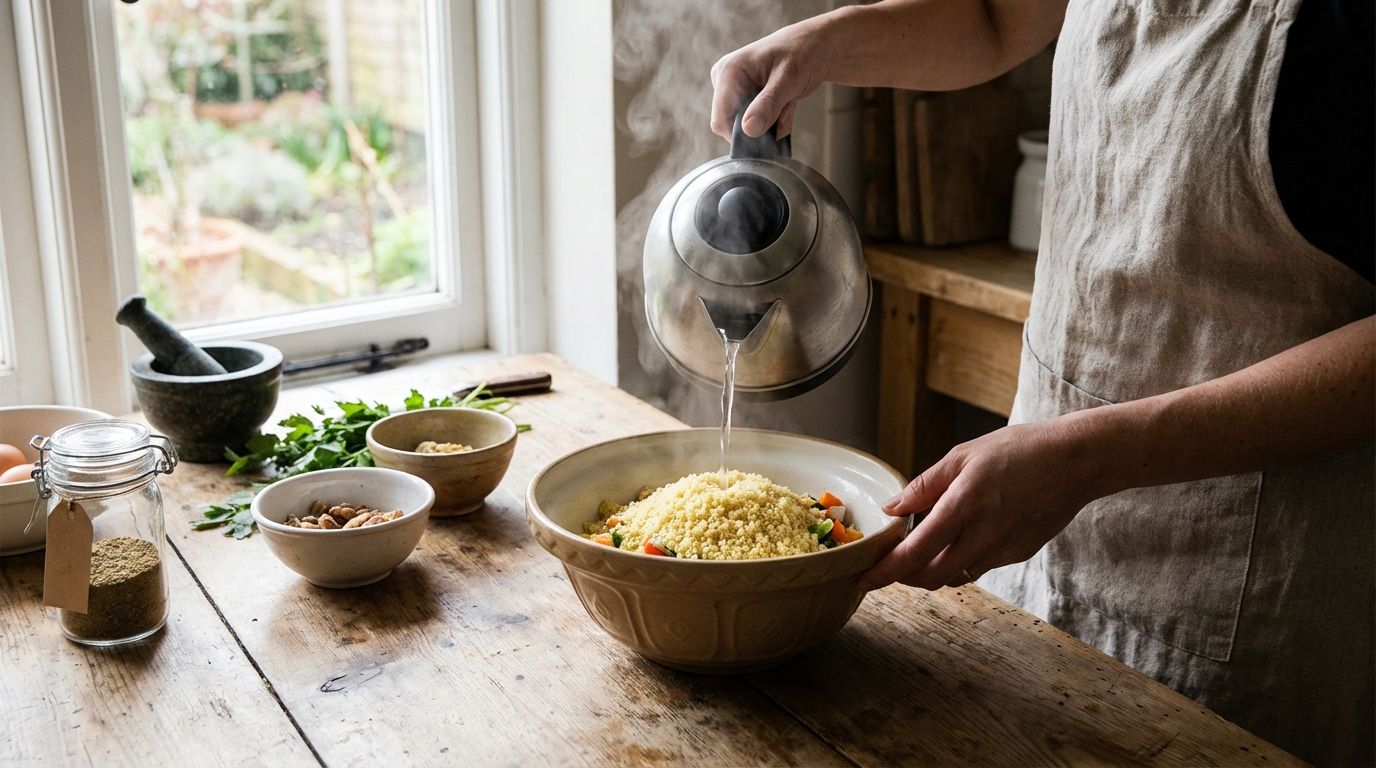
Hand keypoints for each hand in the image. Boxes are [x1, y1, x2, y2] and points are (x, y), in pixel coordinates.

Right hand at [710, 16, 835, 139]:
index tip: (770, 133)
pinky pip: (756, 122)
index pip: (721, 120)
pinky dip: (774, 120)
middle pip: (734, 126)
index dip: (743, 135)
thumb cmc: (803, 53)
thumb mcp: (789, 79)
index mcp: (728, 72)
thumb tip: (748, 129)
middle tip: (786, 109)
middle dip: (764, 126)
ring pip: (748, 127)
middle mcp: (725, 81)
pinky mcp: (745, 97)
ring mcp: (735, 89)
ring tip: (788, 103)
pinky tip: (786, 104)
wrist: (816, 45)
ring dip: (773, 123)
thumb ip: (768, 104)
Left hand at [859, 416, 1108, 591]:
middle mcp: (983, 535)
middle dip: (904, 578)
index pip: (915, 553)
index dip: (886, 572)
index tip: (865, 578)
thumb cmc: (1019, 450)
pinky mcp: (1018, 554)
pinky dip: (961, 560)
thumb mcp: (963, 457)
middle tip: (890, 566)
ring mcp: (1003, 549)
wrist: (1076, 462)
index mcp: (963, 506)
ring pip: (956, 575)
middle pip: (931, 577)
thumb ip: (924, 486)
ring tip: (923, 549)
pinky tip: (961, 538)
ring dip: (933, 570)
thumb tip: (891, 508)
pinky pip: (979, 566)